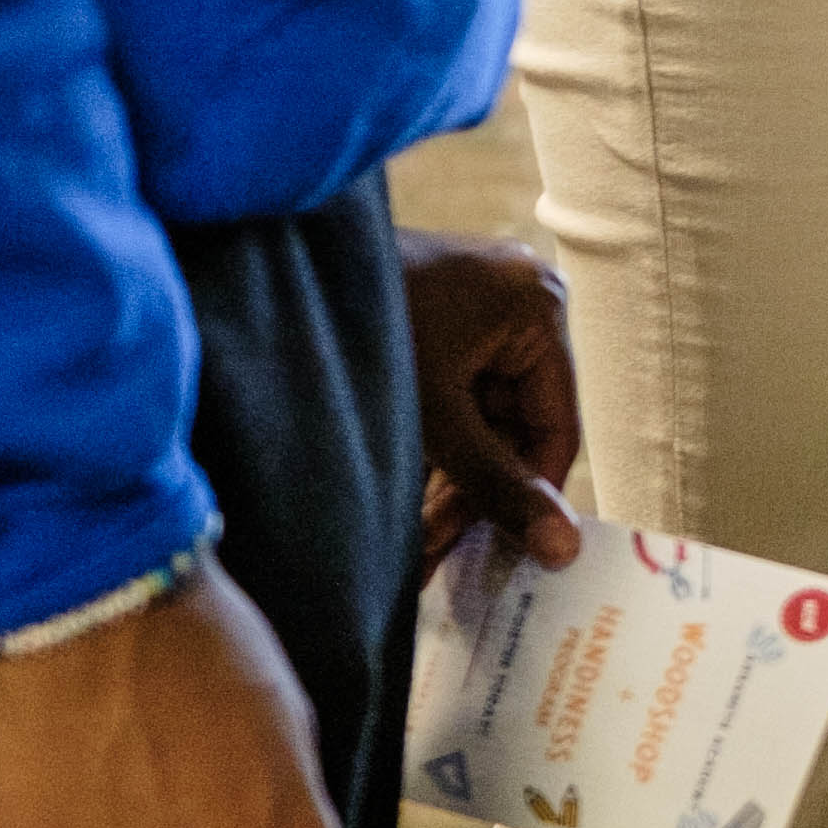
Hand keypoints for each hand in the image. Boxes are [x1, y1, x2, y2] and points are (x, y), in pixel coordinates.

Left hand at [400, 233, 578, 580]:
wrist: (263, 270)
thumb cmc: (367, 331)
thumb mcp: (437, 420)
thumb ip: (498, 485)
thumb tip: (564, 551)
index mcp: (540, 309)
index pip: (556, 426)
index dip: (530, 497)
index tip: (505, 558)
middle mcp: (518, 302)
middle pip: (513, 427)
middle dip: (471, 495)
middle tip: (436, 557)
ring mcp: (476, 308)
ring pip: (478, 419)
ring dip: (446, 482)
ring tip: (411, 547)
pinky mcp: (436, 321)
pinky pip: (451, 397)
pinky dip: (430, 447)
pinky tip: (401, 505)